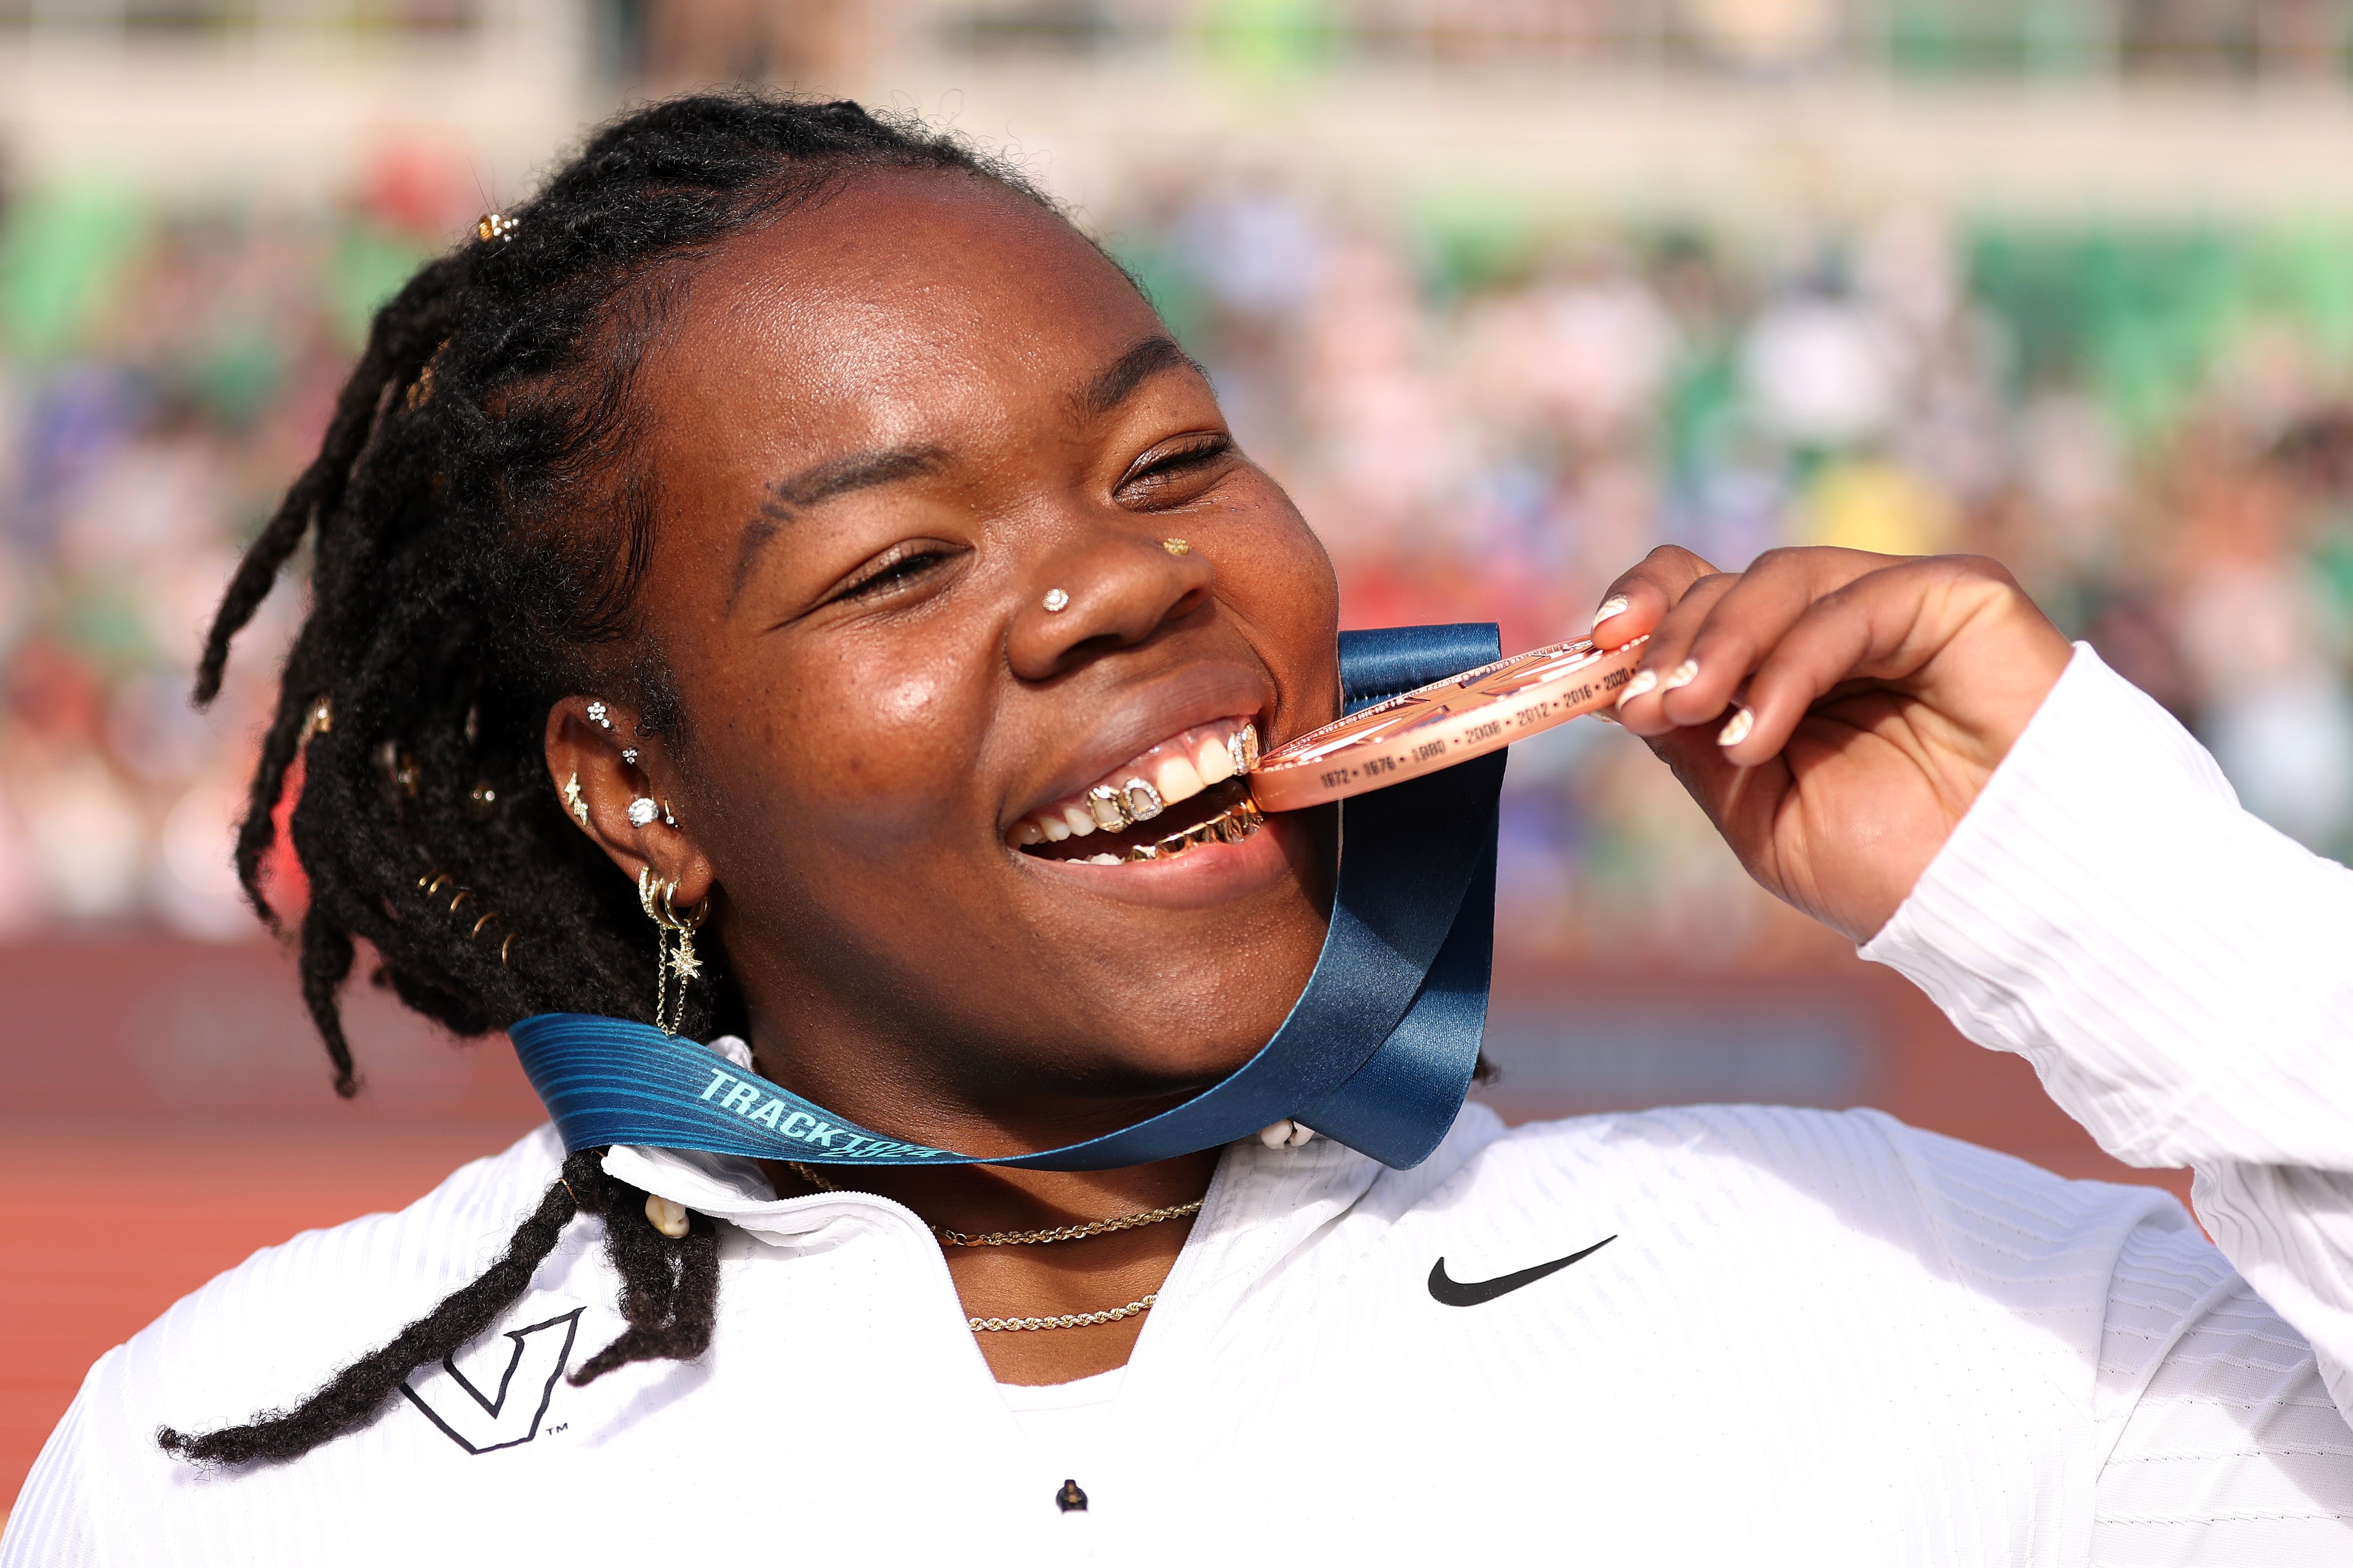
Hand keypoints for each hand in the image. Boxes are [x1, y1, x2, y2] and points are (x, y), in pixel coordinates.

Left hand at [1596, 546, 2073, 943]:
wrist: (2002, 899)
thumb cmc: (1892, 866)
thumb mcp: (1756, 807)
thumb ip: (1691, 739)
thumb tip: (1615, 683)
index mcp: (1786, 666)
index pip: (1698, 590)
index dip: (1643, 602)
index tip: (1596, 647)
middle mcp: (1837, 624)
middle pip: (1726, 581)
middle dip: (1671, 639)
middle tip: (1646, 708)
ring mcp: (1899, 602)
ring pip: (1781, 578)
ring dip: (1720, 644)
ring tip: (1694, 716)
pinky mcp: (1958, 597)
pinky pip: (1851, 606)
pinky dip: (1789, 665)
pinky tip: (1755, 733)